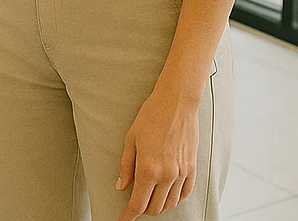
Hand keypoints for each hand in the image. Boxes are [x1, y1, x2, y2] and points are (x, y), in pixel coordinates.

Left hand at [116, 86, 200, 218]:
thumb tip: (121, 186)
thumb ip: (126, 166)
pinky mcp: (192, 169)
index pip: (138, 203)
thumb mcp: (130, 139)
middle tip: (133, 203)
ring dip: (158, 205)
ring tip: (148, 197)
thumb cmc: (150, 117)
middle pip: (155, 208)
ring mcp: (182, 174)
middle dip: (142, 209)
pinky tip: (166, 193)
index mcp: (148, 169)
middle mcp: (167, 176)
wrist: (176, 104)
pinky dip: (174, 198)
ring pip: (170, 203)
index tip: (122, 219)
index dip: (129, 215)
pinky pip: (184, 194)